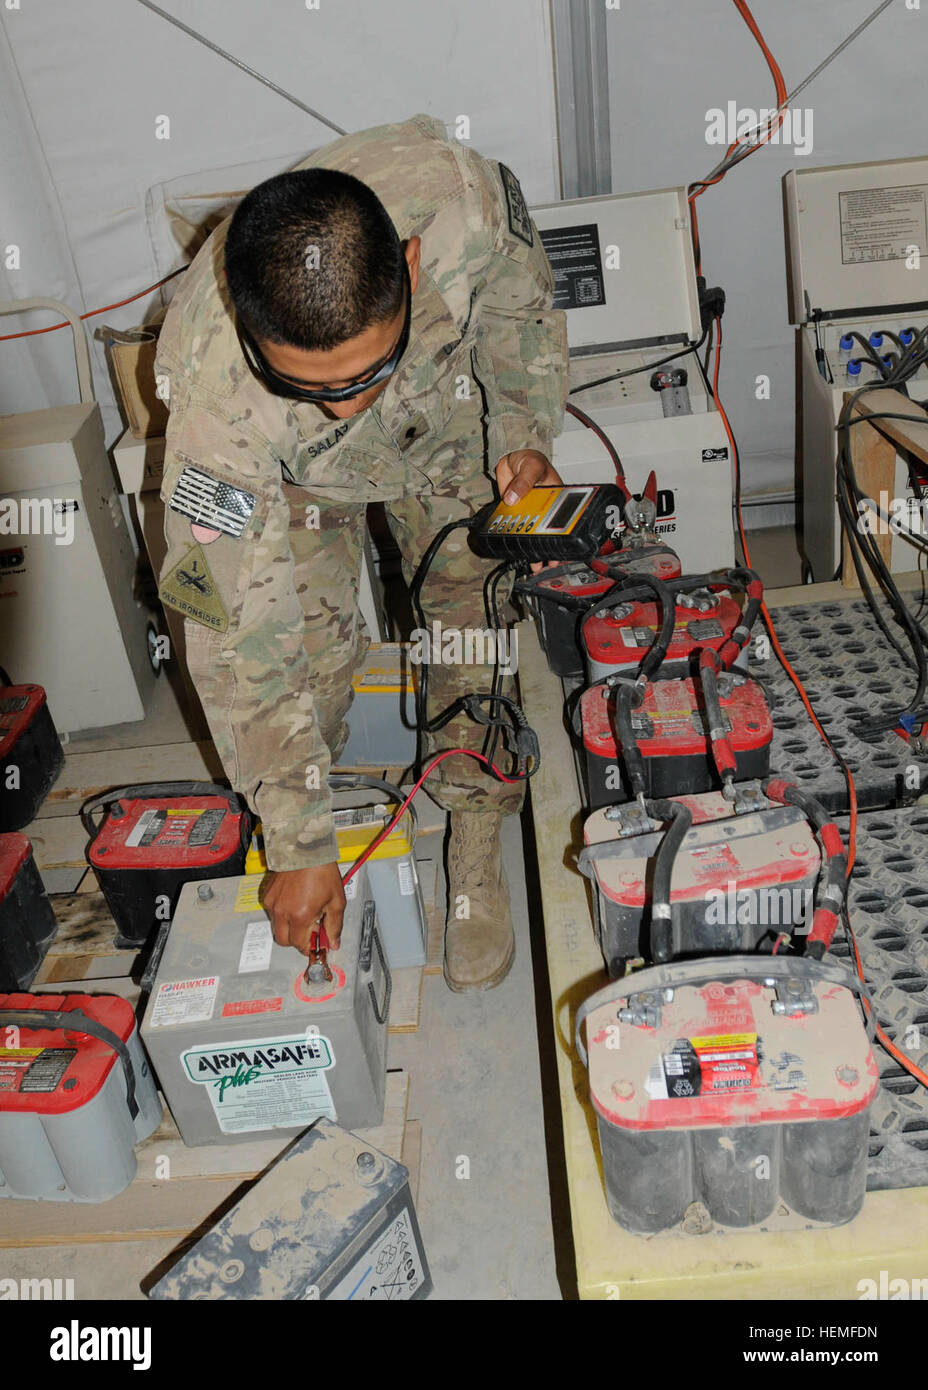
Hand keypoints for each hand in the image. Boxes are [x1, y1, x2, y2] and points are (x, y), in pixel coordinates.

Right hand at [262, 863, 345, 954]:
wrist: (306, 849)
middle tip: (311, 929)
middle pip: (283, 941)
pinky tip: (296, 901)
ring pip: (277, 927)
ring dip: (289, 926)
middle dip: (297, 940)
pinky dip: (283, 913)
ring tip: (305, 911)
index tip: (317, 942)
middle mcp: (283, 912)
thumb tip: (333, 943)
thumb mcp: (336, 901)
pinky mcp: (268, 895)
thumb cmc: (322, 871)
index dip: (310, 946)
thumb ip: (334, 925)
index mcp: (300, 915)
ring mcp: (273, 903)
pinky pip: (273, 913)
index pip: (299, 945)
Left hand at [495, 450, 563, 572]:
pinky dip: (517, 539)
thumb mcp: (531, 467)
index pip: (563, 518)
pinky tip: (517, 551)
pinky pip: (516, 527)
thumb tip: (513, 498)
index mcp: (556, 496)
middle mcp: (544, 507)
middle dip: (549, 548)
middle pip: (548, 530)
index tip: (561, 547)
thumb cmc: (529, 459)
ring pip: (533, 533)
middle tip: (548, 562)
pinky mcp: (516, 512)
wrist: (511, 458)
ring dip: (533, 548)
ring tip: (535, 564)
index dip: (563, 535)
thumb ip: (523, 482)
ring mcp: (530, 511)